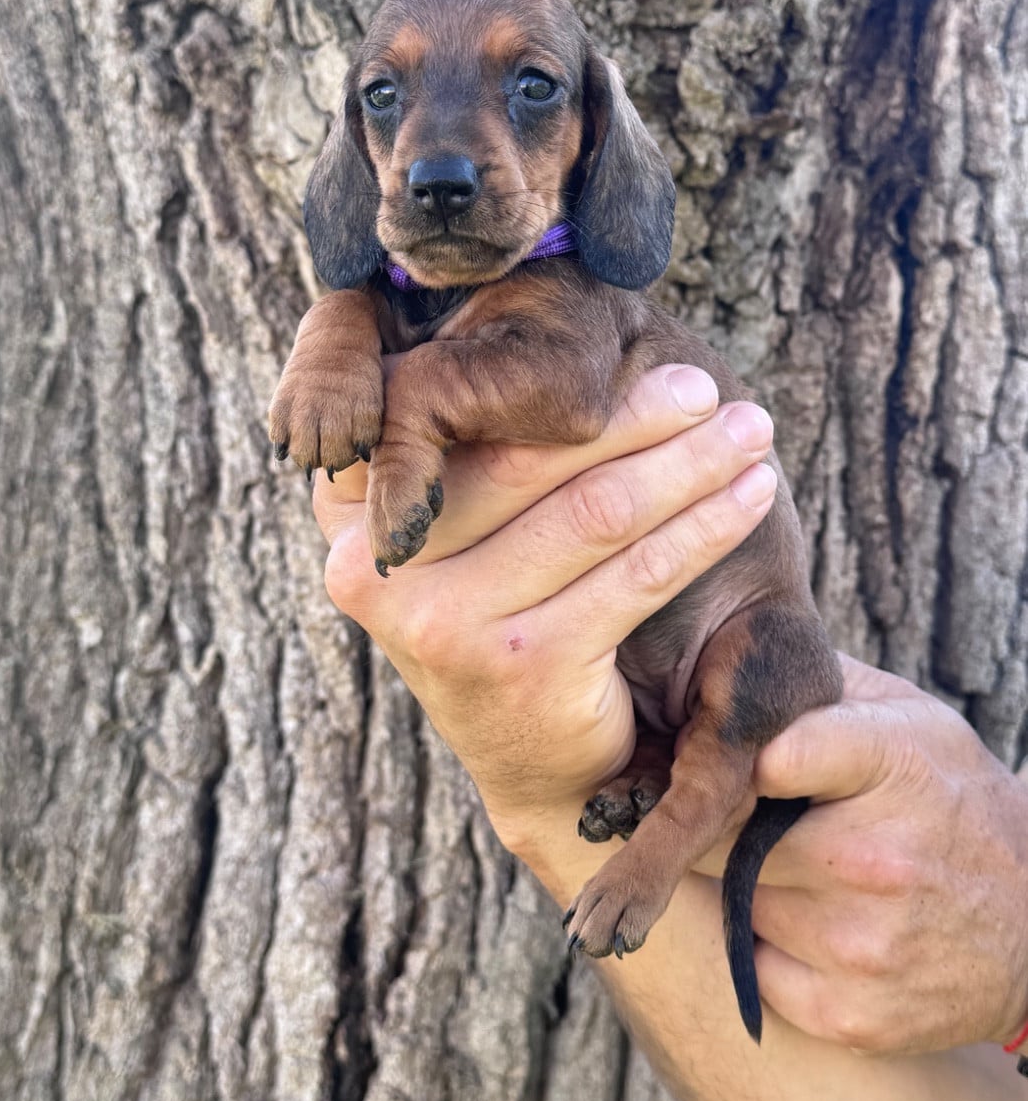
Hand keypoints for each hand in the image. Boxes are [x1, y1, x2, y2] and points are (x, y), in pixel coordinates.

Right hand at [312, 364, 777, 851]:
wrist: (535, 764)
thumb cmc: (505, 613)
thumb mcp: (464, 536)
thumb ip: (475, 455)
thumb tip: (570, 336)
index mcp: (351, 512)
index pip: (436, 415)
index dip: (525, 374)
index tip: (612, 343)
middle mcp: (378, 564)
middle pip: (528, 456)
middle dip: (635, 414)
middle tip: (706, 383)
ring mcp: (445, 621)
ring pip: (595, 510)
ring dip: (688, 462)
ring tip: (750, 430)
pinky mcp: (525, 664)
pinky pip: (638, 572)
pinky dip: (705, 526)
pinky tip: (749, 497)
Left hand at [738, 657, 1027, 1055]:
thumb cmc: (951, 801)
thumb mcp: (911, 719)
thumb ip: (826, 685)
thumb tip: (738, 648)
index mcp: (892, 767)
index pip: (780, 751)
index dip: (739, 753)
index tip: (727, 754)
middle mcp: (874, 857)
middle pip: (725, 832)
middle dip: (724, 818)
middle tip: (741, 812)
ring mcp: (862, 942)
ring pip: (735, 898)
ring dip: (747, 882)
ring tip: (793, 865)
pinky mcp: (851, 1013)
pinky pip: (754, 965)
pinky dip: (769, 944)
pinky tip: (812, 922)